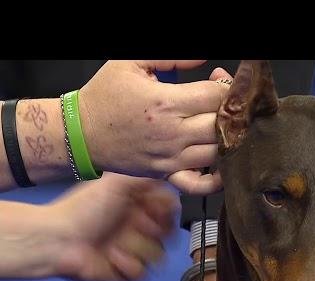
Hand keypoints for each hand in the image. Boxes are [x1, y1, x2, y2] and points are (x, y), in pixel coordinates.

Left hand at [48, 172, 177, 280]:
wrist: (57, 239)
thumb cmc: (85, 208)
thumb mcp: (116, 182)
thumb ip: (146, 176)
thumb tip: (169, 173)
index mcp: (138, 207)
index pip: (169, 210)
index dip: (166, 211)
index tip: (155, 208)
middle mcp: (138, 229)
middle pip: (169, 234)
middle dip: (155, 231)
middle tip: (138, 225)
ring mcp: (132, 252)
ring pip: (158, 256)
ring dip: (138, 249)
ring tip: (115, 244)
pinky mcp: (124, 274)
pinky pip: (142, 276)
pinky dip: (128, 267)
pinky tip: (111, 258)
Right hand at [79, 60, 232, 194]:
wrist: (80, 133)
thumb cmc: (105, 96)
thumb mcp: (131, 63)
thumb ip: (171, 57)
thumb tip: (204, 59)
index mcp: (165, 103)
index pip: (215, 96)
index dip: (227, 87)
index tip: (222, 82)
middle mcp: (173, 133)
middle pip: (222, 125)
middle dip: (231, 112)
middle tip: (226, 104)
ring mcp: (172, 158)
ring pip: (219, 153)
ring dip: (228, 139)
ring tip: (223, 127)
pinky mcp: (168, 174)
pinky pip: (200, 185)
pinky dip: (217, 178)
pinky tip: (222, 163)